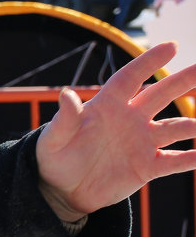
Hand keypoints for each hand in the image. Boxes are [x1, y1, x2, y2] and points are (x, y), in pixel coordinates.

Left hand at [36, 42, 195, 221]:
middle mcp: (129, 119)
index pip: (130, 78)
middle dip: (184, 80)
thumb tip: (66, 94)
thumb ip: (64, 118)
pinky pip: (176, 160)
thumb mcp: (54, 139)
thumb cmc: (54, 158)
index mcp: (106, 106)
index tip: (171, 46)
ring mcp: (141, 142)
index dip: (149, 62)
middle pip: (161, 94)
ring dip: (194, 124)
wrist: (63, 191)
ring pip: (176, 127)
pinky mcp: (147, 167)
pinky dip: (193, 158)